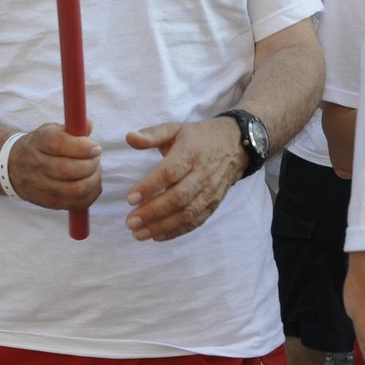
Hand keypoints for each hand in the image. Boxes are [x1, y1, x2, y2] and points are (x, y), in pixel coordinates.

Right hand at [5, 121, 101, 209]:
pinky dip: (91, 194)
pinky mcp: (49, 203)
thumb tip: (88, 125)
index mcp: (38, 142)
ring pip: (75, 190)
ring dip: (93, 180)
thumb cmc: (41, 146)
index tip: (95, 147)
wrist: (13, 167)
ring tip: (94, 171)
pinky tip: (92, 184)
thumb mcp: (51, 130)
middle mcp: (36, 165)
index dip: (81, 146)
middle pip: (67, 169)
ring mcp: (41, 187)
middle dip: (90, 164)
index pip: (58, 143)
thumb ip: (72, 127)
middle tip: (96, 159)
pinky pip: (77, 203)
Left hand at [123, 118, 244, 240]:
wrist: (235, 144)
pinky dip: (177, 231)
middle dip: (153, 212)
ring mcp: (210, 191)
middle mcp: (202, 174)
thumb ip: (152, 134)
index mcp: (190, 153)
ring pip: (187, 213)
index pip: (169, 173)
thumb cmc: (198, 137)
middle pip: (178, 197)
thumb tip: (129, 138)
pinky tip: (157, 236)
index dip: (150, 186)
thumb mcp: (175, 128)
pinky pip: (196, 221)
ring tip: (139, 234)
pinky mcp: (214, 203)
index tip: (130, 199)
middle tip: (131, 222)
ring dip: (162, 226)